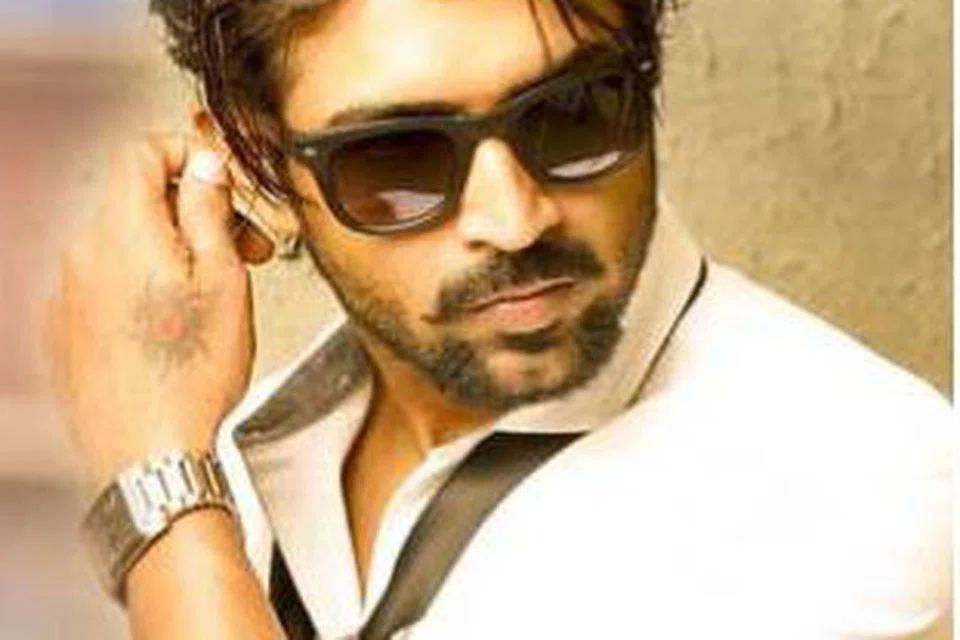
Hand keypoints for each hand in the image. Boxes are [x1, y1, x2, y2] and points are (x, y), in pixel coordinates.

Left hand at [48, 134, 255, 487]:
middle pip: (137, 200)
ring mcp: (68, 293)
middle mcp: (83, 254)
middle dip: (194, 212)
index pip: (141, 152)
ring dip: (171, 251)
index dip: (186, 154)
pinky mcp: (66, 328)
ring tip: (213, 292)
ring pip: (124, 244)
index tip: (219, 179)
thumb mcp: (223, 277)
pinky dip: (142, 285)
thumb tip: (203, 163)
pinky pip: (105, 283)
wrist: (148, 451)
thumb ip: (208, 208)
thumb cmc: (189, 375)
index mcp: (122, 230)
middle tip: (244, 246)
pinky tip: (175, 323)